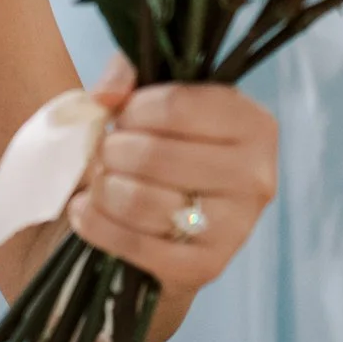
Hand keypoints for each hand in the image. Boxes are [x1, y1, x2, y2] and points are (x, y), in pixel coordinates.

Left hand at [67, 57, 277, 298]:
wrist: (172, 226)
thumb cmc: (163, 148)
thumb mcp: (152, 99)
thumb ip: (127, 75)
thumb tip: (106, 94)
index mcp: (254, 124)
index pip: (177, 105)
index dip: (133, 110)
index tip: (122, 117)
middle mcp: (256, 176)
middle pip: (154, 155)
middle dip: (113, 151)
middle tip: (106, 153)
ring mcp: (236, 227)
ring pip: (141, 201)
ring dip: (103, 189)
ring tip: (100, 181)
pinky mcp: (206, 267)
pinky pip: (136, 245)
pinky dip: (98, 226)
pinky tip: (86, 211)